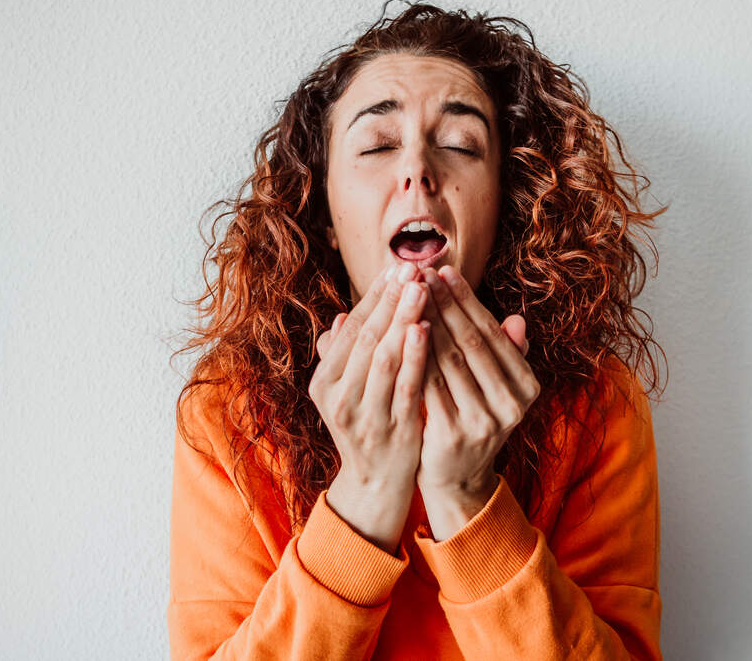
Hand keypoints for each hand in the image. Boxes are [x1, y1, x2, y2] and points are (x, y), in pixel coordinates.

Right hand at [310, 262, 429, 551]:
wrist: (376, 484)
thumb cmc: (368, 424)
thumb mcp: (349, 391)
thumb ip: (347, 356)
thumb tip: (343, 317)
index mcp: (324, 382)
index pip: (352, 329)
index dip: (374, 296)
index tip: (396, 267)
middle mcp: (337, 398)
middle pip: (366, 338)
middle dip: (391, 300)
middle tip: (412, 268)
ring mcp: (363, 416)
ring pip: (383, 358)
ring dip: (403, 319)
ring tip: (421, 288)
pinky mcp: (391, 429)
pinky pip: (405, 386)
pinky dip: (415, 356)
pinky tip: (427, 329)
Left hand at [416, 265, 540, 539]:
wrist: (457, 480)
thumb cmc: (472, 420)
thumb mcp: (495, 389)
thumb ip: (505, 354)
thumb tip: (518, 318)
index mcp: (526, 387)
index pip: (491, 332)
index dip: (466, 299)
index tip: (442, 270)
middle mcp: (512, 405)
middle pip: (470, 342)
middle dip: (442, 303)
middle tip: (418, 272)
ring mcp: (484, 422)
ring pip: (448, 360)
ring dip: (425, 322)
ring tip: (404, 294)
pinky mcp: (453, 435)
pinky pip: (428, 385)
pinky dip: (413, 356)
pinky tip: (397, 333)